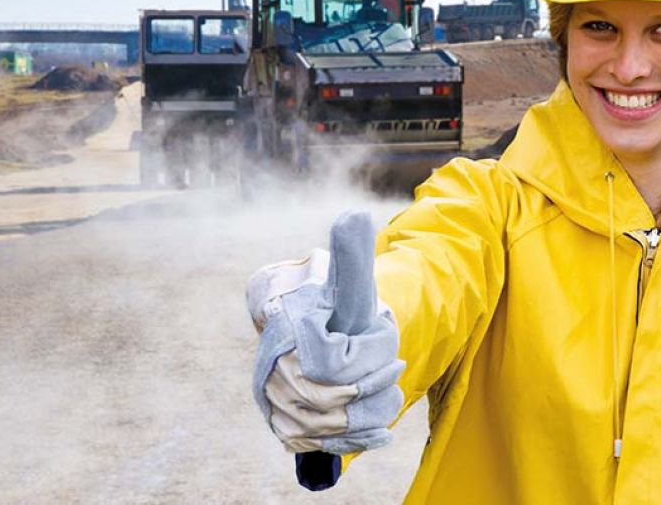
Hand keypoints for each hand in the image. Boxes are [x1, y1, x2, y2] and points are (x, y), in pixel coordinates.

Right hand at [247, 210, 403, 454]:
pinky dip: (358, 437)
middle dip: (376, 382)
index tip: (379, 337)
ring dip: (373, 410)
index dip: (369, 352)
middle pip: (337, 399)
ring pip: (334, 426)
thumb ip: (352, 253)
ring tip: (387, 388)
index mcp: (284, 329)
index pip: (335, 364)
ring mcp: (273, 401)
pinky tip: (378, 427)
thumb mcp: (349, 283)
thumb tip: (356, 213)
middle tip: (392, 365)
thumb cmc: (338, 307)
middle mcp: (268, 368)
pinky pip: (324, 446)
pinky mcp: (284, 428)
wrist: (315, 333)